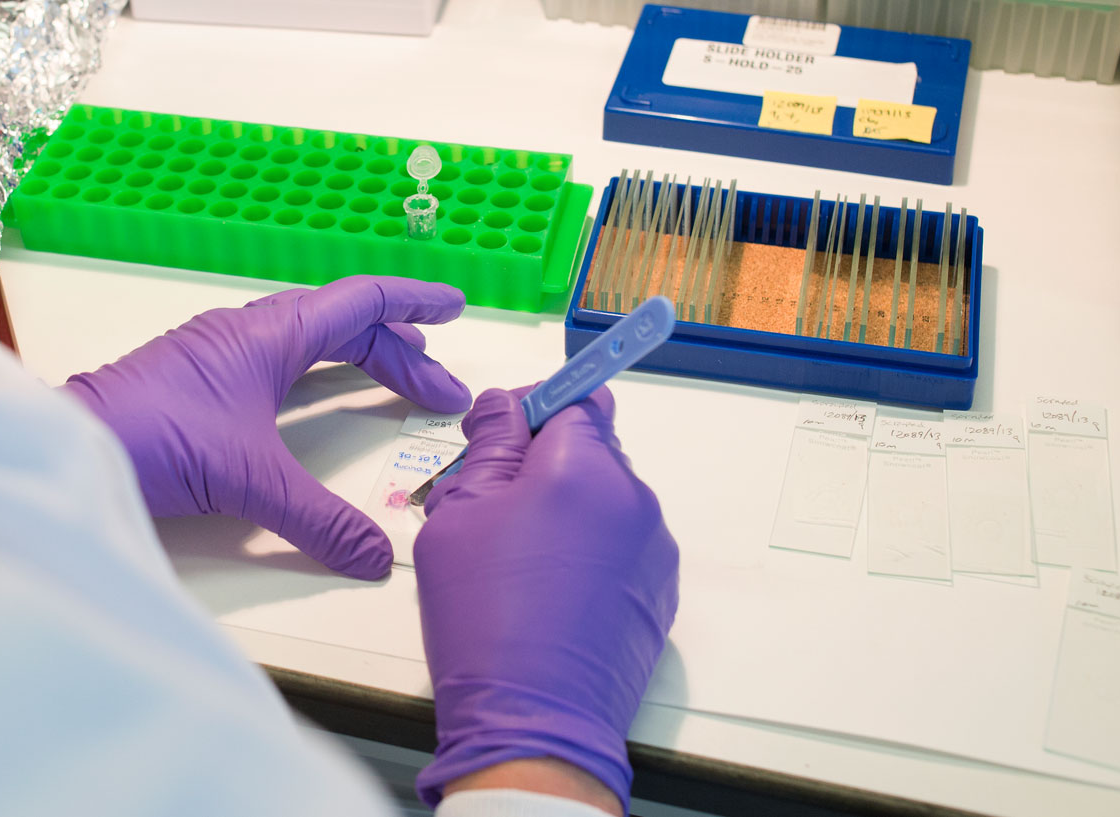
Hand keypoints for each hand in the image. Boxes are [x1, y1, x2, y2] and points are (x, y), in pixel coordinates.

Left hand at [61, 276, 472, 578]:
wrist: (71, 446)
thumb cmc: (153, 439)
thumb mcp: (251, 482)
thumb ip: (320, 520)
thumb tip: (376, 556)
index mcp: (268, 334)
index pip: (359, 300)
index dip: (412, 303)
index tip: (455, 308)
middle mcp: (245, 334)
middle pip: (339, 324)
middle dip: (396, 352)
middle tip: (439, 391)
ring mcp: (216, 355)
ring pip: (304, 341)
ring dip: (355, 358)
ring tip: (393, 383)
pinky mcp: (196, 381)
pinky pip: (274, 362)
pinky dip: (313, 375)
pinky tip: (314, 403)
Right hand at [413, 386, 678, 808]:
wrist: (536, 722)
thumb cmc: (488, 621)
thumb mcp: (459, 516)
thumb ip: (488, 448)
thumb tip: (503, 407)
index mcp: (583, 467)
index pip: (577, 396)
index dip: (534, 408)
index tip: (503, 432)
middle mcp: (632, 499)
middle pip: (594, 446)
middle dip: (546, 462)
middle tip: (493, 506)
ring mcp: (653, 548)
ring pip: (607, 499)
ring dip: (568, 509)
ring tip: (517, 561)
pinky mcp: (659, 592)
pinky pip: (622, 546)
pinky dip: (590, 553)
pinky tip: (548, 593)